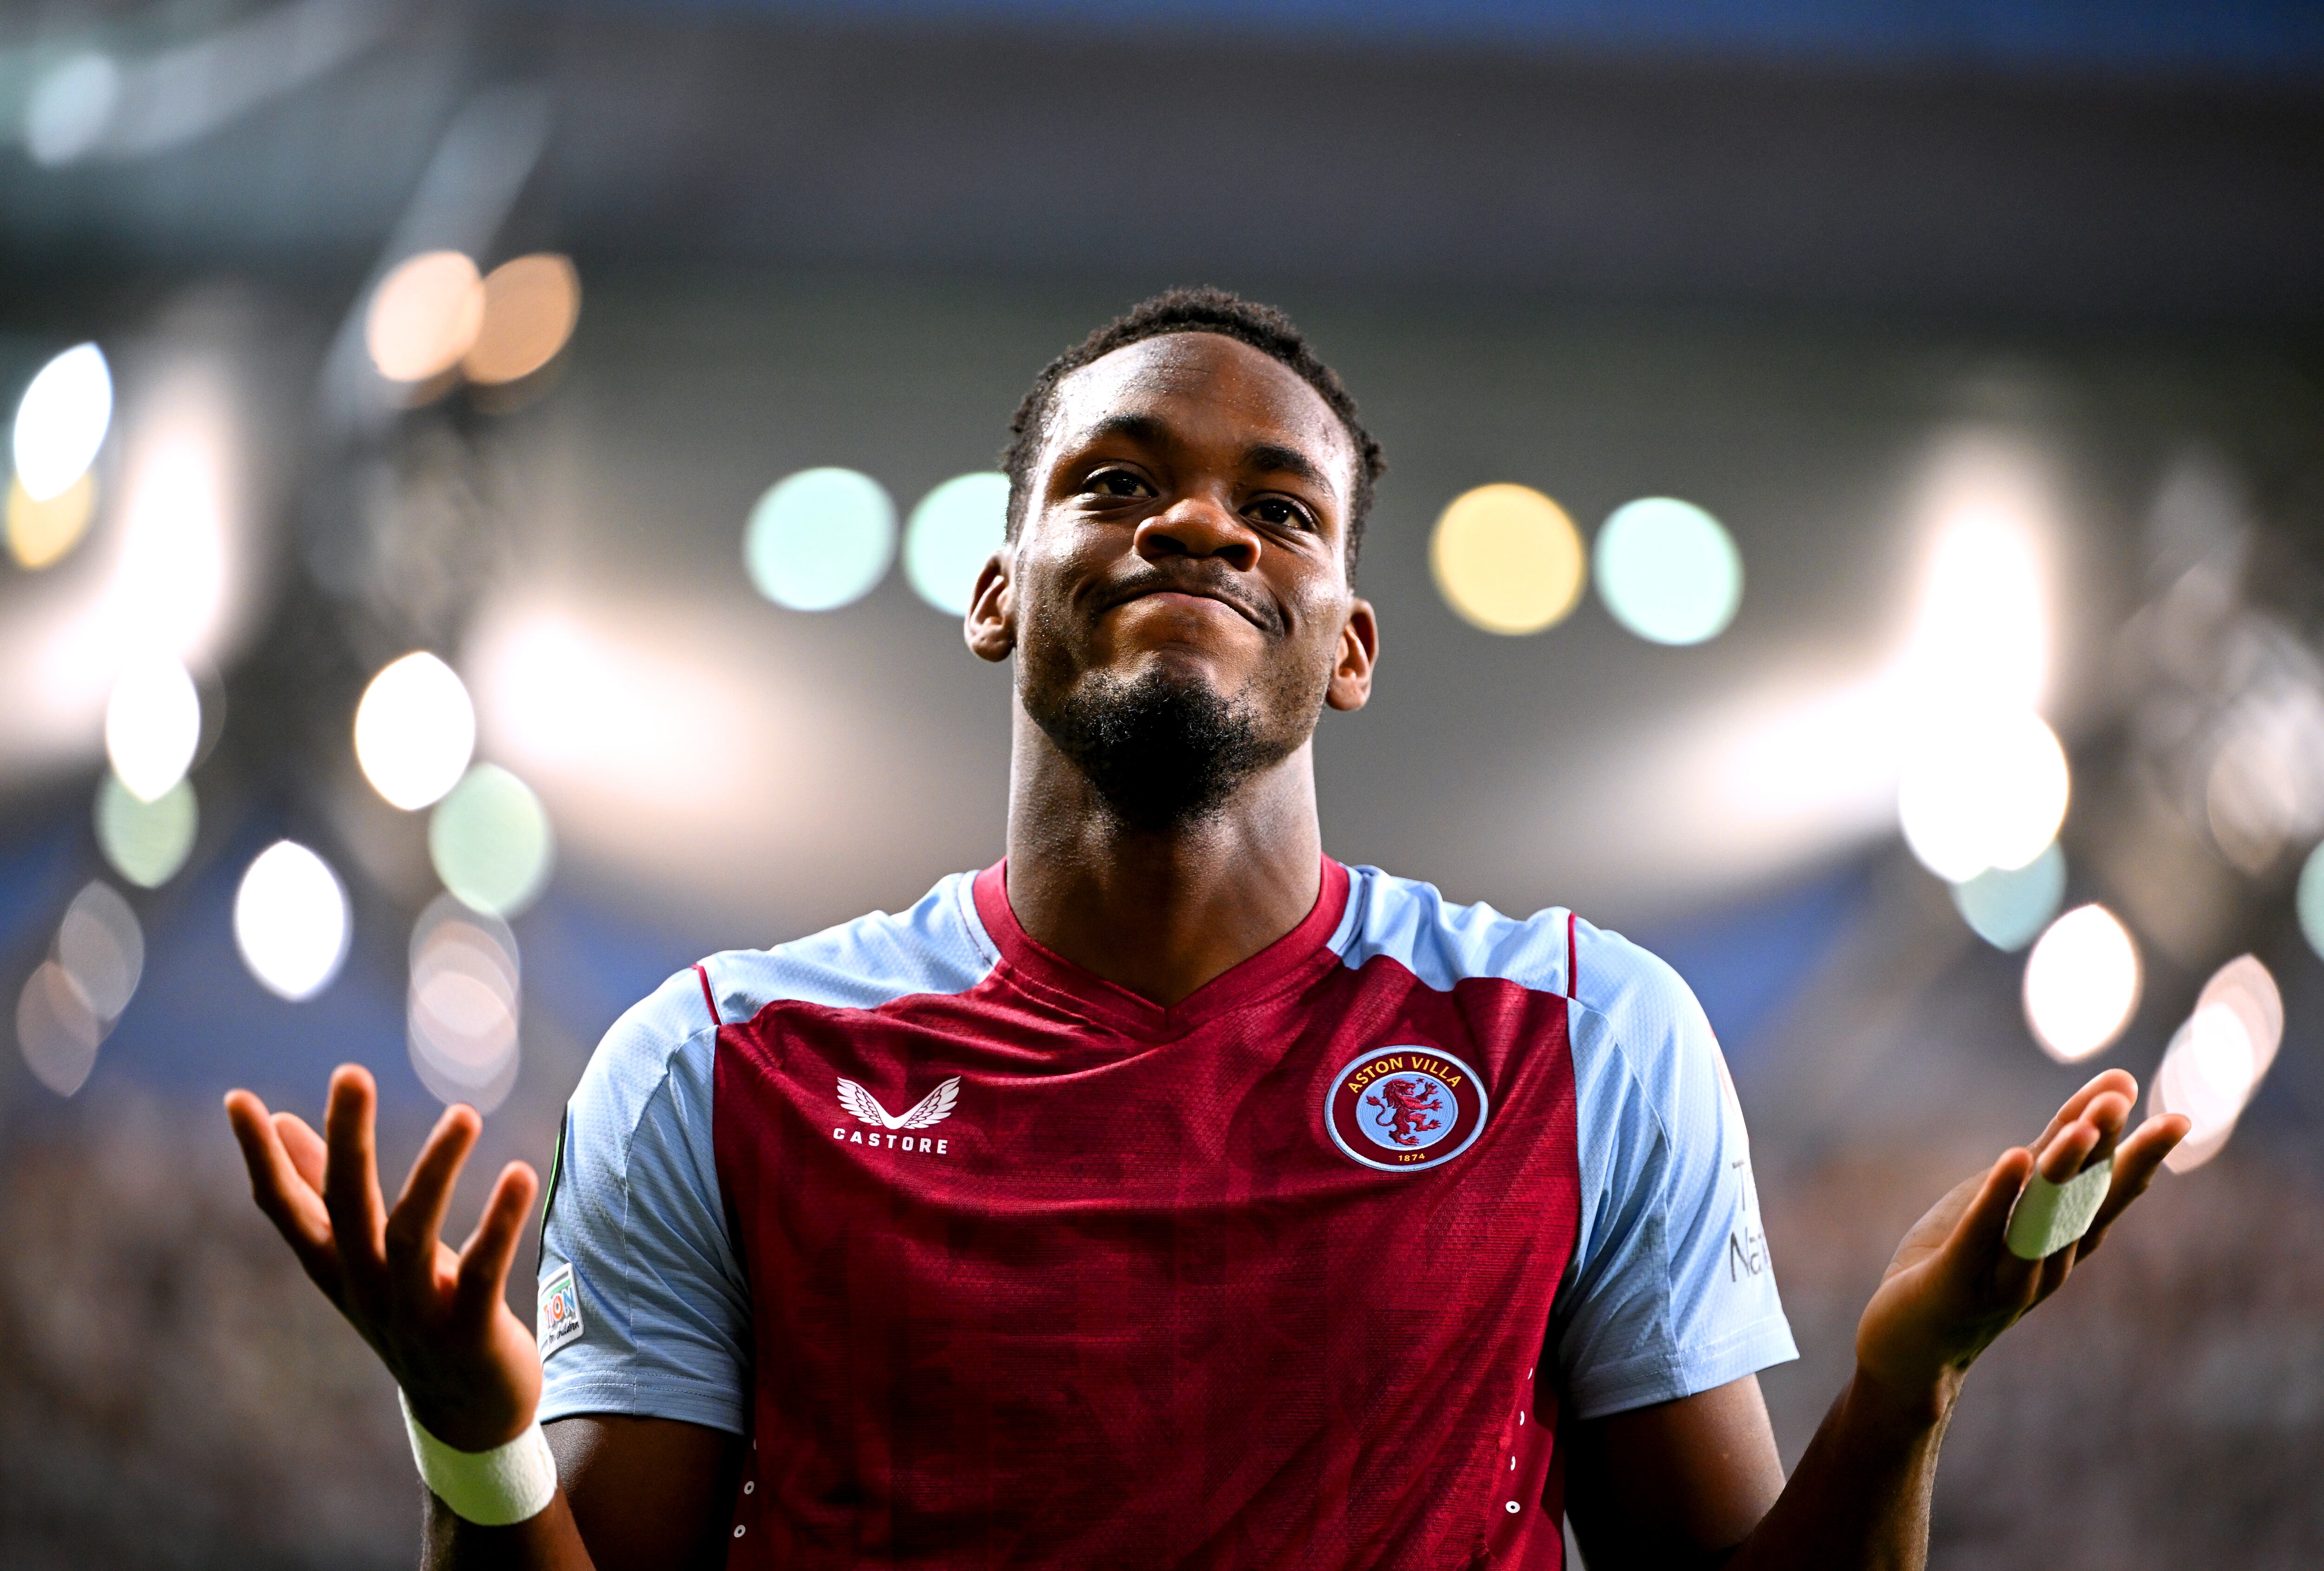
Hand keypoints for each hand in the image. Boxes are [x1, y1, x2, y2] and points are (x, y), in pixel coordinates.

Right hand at [225, 1065, 541, 1450]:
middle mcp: (366, 1287)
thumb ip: (323, 1189)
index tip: (237, 1100)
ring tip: (464, 1113)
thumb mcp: (365, 1254)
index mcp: (336, 1266)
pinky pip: (483, 1272)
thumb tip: (284, 1121)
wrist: (468, 1412)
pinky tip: (518, 1174)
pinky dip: (499, 1223)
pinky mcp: (470, 1331)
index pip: (284, 1207)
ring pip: (412, 1236)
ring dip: (435, 1171)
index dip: (260, 1158)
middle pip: (347, 1209)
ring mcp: (414, 1313)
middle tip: (350, 1073)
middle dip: (347, 1141)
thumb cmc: (415, 1311)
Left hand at [1852, 1068, 2187, 1416]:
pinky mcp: (1956, 1285)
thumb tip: (2098, 1108)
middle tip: (2138, 1107)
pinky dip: (1998, 1198)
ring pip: (2042, 1221)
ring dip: (2063, 1173)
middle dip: (2110, 1154)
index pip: (2108, 1195)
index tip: (2179, 1120)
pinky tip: (2013, 1158)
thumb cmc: (1961, 1265)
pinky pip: (1981, 1237)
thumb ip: (2049, 1156)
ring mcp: (2005, 1280)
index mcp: (2062, 1245)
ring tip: (2083, 1126)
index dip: (2141, 1158)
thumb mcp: (2007, 1202)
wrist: (1910, 1354)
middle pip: (2085, 1204)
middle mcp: (2047, 1265)